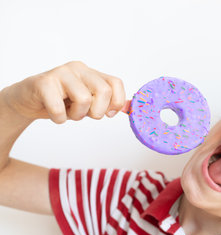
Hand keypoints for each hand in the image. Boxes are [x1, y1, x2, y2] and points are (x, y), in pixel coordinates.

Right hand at [1, 61, 125, 123]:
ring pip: (83, 99)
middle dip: (96, 112)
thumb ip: (108, 103)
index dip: (116, 102)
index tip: (108, 114)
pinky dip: (59, 118)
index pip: (116, 83)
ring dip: (76, 115)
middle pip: (103, 91)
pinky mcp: (43, 82)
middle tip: (84, 114)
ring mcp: (61, 73)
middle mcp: (78, 68)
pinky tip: (54, 113)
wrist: (28, 100)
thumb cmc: (61, 101)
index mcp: (92, 73)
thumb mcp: (88, 103)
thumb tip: (131, 108)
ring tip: (67, 112)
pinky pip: (59, 108)